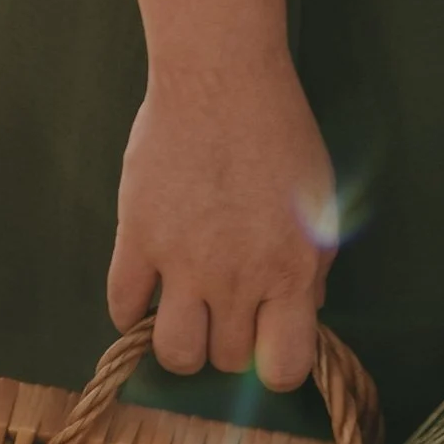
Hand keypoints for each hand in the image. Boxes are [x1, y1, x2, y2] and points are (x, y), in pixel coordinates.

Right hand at [108, 58, 337, 392]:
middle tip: (226, 305)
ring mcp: (183, 261)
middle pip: (226, 360)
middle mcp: (237, 277)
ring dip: (181, 340)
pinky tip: (146, 288)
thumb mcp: (321, 202)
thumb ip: (313, 266)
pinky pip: (122, 306)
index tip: (267, 341)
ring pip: (175, 353)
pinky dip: (131, 309)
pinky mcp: (137, 237)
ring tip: (185, 311)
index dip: (275, 363)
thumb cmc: (279, 132)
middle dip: (229, 340)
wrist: (221, 77)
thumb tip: (302, 313)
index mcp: (291, 269)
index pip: (284, 367)